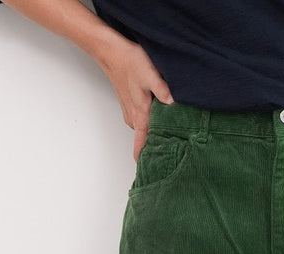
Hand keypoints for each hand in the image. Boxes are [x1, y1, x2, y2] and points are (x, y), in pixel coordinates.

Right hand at [91, 31, 174, 161]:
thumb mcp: (149, 74)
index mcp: (140, 115)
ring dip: (154, 134)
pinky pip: (142, 122)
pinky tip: (160, 119)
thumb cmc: (129, 62)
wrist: (111, 51)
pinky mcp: (131, 105)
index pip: (142, 145)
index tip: (153, 173)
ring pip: (144, 131)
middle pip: (145, 141)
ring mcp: (131, 112)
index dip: (146, 160)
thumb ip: (162, 90)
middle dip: (156, 148)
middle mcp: (134, 118)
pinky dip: (150, 124)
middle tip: (172, 157)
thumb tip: (173, 103)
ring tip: (170, 139)